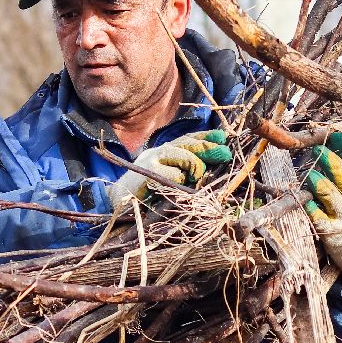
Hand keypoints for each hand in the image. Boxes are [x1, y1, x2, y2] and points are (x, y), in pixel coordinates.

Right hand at [105, 130, 229, 208]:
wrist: (116, 206)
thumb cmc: (144, 197)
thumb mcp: (167, 180)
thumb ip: (184, 171)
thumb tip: (208, 166)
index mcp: (162, 153)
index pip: (186, 140)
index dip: (205, 137)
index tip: (222, 136)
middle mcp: (157, 152)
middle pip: (188, 144)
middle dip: (208, 148)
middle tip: (225, 153)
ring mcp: (152, 161)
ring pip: (185, 157)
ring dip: (195, 168)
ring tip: (196, 177)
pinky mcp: (149, 173)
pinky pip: (175, 175)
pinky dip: (180, 181)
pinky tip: (176, 187)